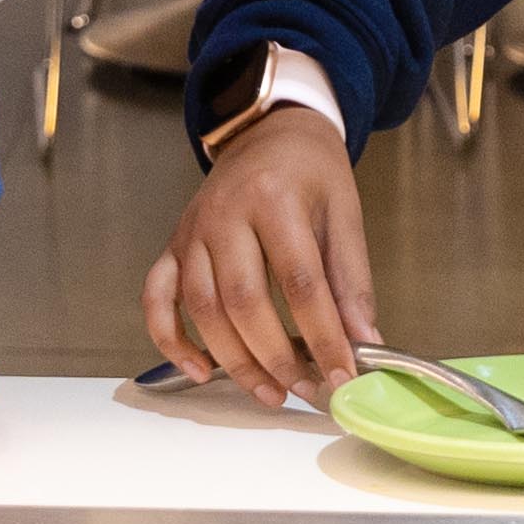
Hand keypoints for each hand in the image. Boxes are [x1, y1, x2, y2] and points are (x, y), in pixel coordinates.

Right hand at [145, 109, 375, 406]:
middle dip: (277, 356)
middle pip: (243, 299)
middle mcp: (225, 214)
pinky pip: (157, 299)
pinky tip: (201, 371)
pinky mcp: (173, 246)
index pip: (299, 282)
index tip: (343, 374)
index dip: (322, 336)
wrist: (269, 131)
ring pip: (202, 308)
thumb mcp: (344, 214)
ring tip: (270, 392)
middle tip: (307, 389)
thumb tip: (365, 341)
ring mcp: (192, 231)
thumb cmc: (310, 172)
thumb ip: (352, 280)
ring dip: (235, 360)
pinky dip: (170, 341)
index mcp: (274, 199)